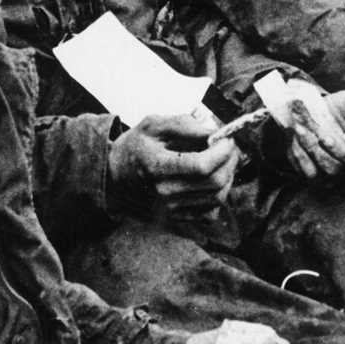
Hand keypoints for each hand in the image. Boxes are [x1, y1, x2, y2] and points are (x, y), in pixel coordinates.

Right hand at [107, 113, 240, 222]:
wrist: (113, 175)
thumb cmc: (135, 147)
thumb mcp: (153, 125)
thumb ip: (184, 125)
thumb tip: (214, 132)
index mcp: (156, 167)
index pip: (202, 166)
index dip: (222, 151)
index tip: (227, 138)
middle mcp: (164, 193)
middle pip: (214, 183)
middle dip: (230, 162)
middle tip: (231, 147)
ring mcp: (171, 209)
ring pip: (217, 198)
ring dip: (228, 177)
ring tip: (224, 160)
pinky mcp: (177, 218)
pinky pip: (210, 211)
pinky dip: (219, 194)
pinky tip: (214, 178)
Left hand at [285, 91, 344, 180]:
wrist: (310, 117)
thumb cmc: (336, 112)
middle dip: (337, 150)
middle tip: (324, 137)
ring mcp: (338, 174)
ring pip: (330, 169)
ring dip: (314, 149)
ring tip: (301, 130)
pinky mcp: (318, 177)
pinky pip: (311, 173)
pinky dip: (301, 155)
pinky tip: (295, 138)